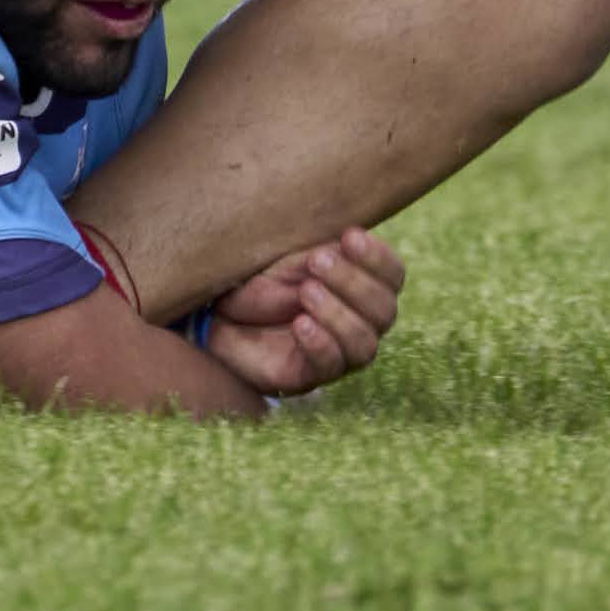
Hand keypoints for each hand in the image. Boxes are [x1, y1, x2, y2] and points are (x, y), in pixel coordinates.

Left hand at [200, 228, 404, 396]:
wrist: (217, 312)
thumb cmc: (258, 276)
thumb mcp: (285, 253)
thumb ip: (315, 252)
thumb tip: (340, 241)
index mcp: (359, 284)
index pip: (392, 275)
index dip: (378, 257)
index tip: (349, 236)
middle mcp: (357, 321)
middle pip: (384, 310)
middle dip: (353, 282)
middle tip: (316, 261)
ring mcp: (337, 352)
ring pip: (364, 343)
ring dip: (338, 314)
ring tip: (306, 292)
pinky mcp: (310, 375)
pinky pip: (330, 365)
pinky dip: (320, 342)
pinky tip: (300, 324)